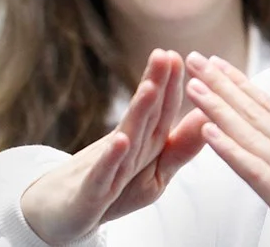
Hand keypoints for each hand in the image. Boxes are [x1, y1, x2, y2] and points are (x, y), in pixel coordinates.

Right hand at [20, 50, 208, 243]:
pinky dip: (111, 158)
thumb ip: (179, 147)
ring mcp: (108, 169)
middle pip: (144, 115)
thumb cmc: (111, 191)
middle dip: (155, 84)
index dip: (171, 85)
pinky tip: (120, 140)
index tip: (179, 55)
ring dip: (138, 112)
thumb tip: (208, 116)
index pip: (161, 110)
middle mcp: (127, 150)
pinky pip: (104, 173)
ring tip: (150, 87)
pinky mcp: (92, 192)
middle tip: (164, 55)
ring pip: (127, 137)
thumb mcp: (154, 172)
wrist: (61, 215)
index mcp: (144, 143)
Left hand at [184, 55, 269, 246]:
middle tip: (195, 60)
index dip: (241, 85)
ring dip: (217, 107)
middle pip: (252, 111)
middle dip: (221, 85)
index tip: (219, 66)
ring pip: (247, 133)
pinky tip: (208, 131)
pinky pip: (252, 170)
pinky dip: (229, 149)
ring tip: (193, 85)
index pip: (268, 106)